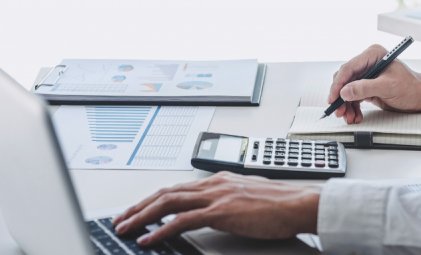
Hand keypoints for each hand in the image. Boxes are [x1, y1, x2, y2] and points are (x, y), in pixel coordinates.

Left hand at [112, 172, 320, 246]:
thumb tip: (215, 212)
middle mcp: (213, 184)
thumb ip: (228, 201)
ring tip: (126, 228)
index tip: (137, 209)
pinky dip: (160, 230)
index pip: (177, 188)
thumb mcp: (247, 198)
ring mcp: (215, 196)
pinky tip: (148, 239)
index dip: (153, 199)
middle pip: (166, 193)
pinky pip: (182, 221)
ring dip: (142, 216)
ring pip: (168, 203)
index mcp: (218, 180)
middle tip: (121, 219)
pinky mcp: (220, 212)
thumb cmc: (281, 204)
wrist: (299, 203)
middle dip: (139, 206)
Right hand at [328, 44, 420, 123]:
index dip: (338, 84)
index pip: (348, 68)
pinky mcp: (368, 86)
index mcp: (373, 55)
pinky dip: (352, 107)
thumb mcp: (388, 87)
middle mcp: (368, 63)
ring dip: (346, 105)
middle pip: (345, 79)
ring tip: (349, 117)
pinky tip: (355, 116)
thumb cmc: (412, 88)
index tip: (334, 98)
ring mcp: (367, 75)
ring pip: (347, 90)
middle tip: (339, 111)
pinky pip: (353, 97)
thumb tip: (345, 91)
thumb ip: (365, 88)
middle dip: (341, 97)